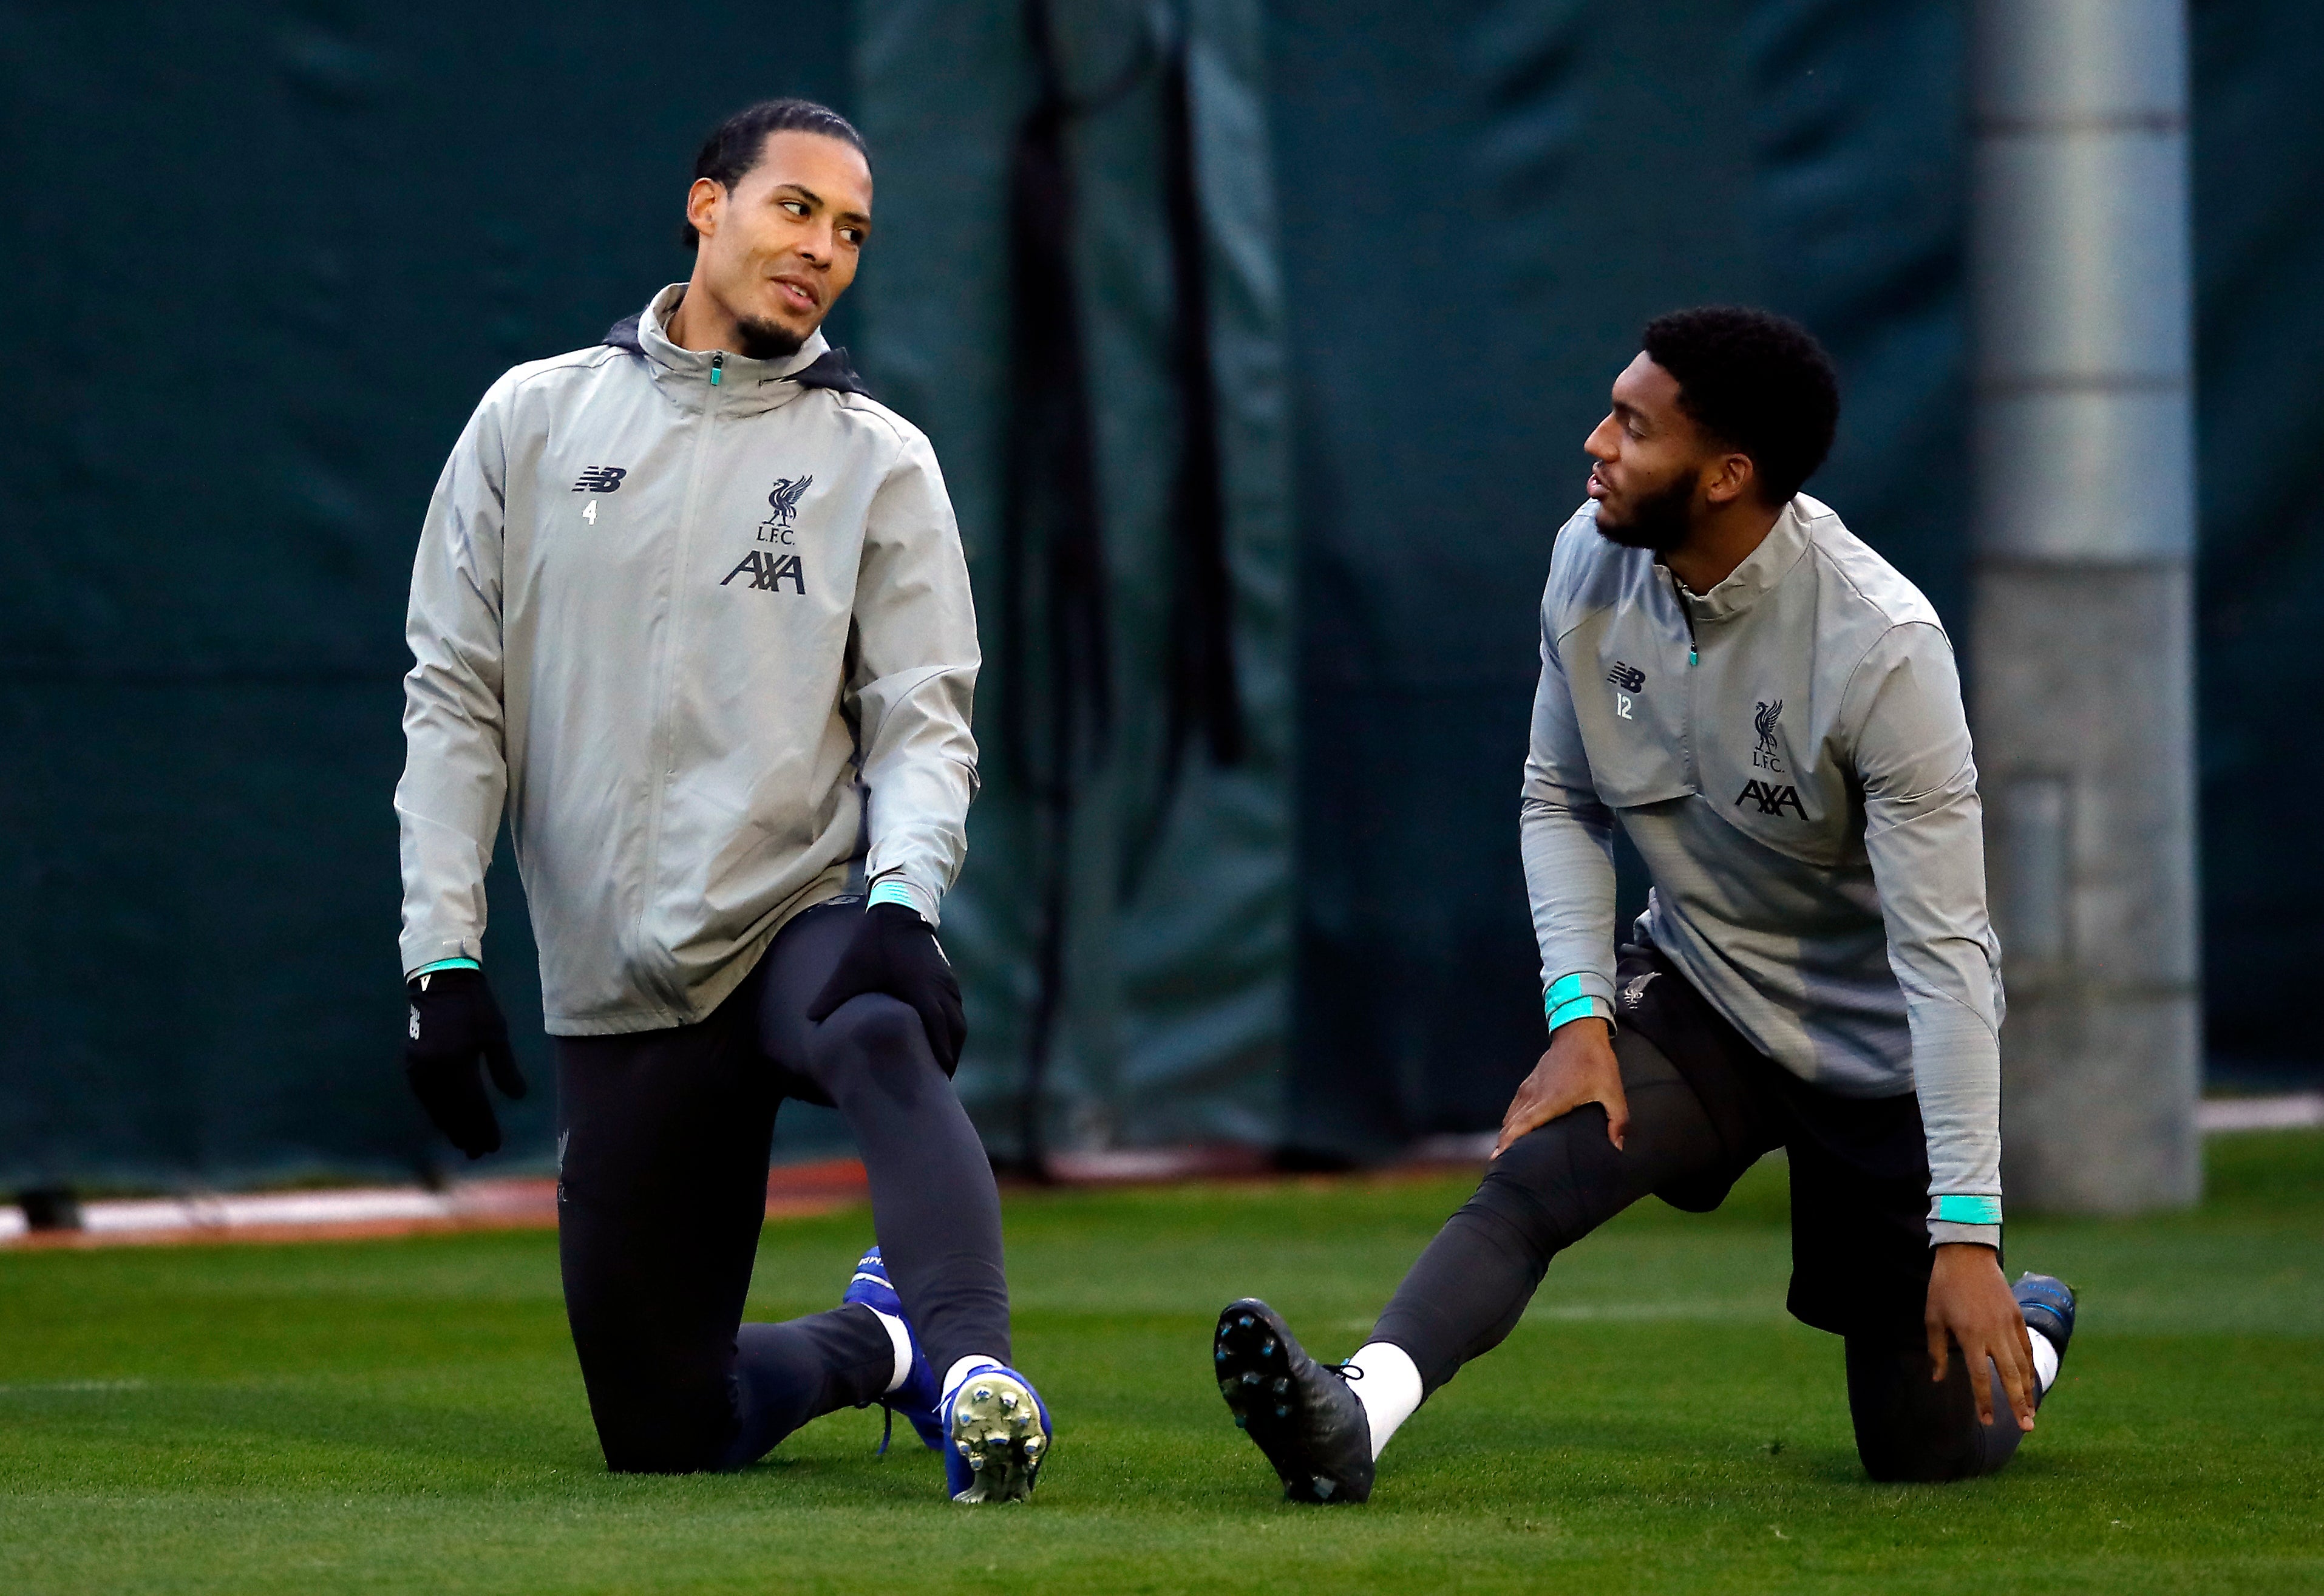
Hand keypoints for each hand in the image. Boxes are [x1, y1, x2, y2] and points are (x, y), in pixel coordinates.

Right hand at [404, 967, 526, 1158]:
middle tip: (480, 1153)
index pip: (472, 1106)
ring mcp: (418, 1068)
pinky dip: (436, 1112)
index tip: (493, 1146)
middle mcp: (433, 1070)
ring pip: (436, 1108)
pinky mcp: (411, 1064)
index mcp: (455, 1063)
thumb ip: (505, 1068)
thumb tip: (518, 1097)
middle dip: (467, 1134)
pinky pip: (425, 1097)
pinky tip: (445, 1122)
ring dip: (450, 1127)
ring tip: (464, 1144)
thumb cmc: (474, 1006)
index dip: (483, 1128)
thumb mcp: (496, 1034)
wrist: (440, 981)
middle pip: (453, 1112)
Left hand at [806, 902, 966, 1074]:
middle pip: (956, 1033)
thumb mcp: (850, 969)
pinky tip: (942, 1040)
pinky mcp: (948, 978)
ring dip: (953, 1045)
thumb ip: (831, 996)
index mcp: (921, 992)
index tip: (937, 1080)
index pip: (940, 1034)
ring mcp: (948, 984)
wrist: (900, 910)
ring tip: (942, 1067)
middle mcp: (941, 990)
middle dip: (950, 1058)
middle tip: (940, 1083)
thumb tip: (809, 1019)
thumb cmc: (874, 943)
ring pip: (959, 1023)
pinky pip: (957, 1010)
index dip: (941, 1058)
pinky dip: (953, 1029)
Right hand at [1492, 1015, 1623, 1158]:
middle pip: (1510, 1126)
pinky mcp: (1529, 1084)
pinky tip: (1513, 1134)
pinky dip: (1511, 1124)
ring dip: (1506, 1136)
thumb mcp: (1612, 1092)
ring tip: (1504, 1157)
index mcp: (1550, 1101)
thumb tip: (1618, 1149)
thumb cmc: (1596, 1063)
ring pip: (1510, 1117)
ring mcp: (1529, 1088)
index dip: (1509, 1145)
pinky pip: (1515, 1108)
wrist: (1579, 1032)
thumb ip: (1617, 1121)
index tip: (1500, 1161)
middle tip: (1500, 1169)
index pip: (1521, 1126)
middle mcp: (1533, 1096)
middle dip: (1503, 1147)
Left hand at [1925, 1241, 2037, 1431]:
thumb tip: (1938, 1379)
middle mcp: (1994, 1334)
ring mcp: (2009, 1325)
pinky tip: (2030, 1381)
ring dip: (2027, 1390)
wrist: (1966, 1256)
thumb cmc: (1943, 1288)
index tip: (1988, 1421)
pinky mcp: (2017, 1316)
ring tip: (2031, 1412)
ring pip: (2022, 1364)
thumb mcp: (1933, 1319)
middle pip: (2009, 1376)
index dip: (1984, 1401)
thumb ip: (1938, 1351)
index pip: (1980, 1377)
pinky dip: (2030, 1366)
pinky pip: (2026, 1347)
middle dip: (2017, 1404)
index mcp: (1970, 1336)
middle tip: (2027, 1428)